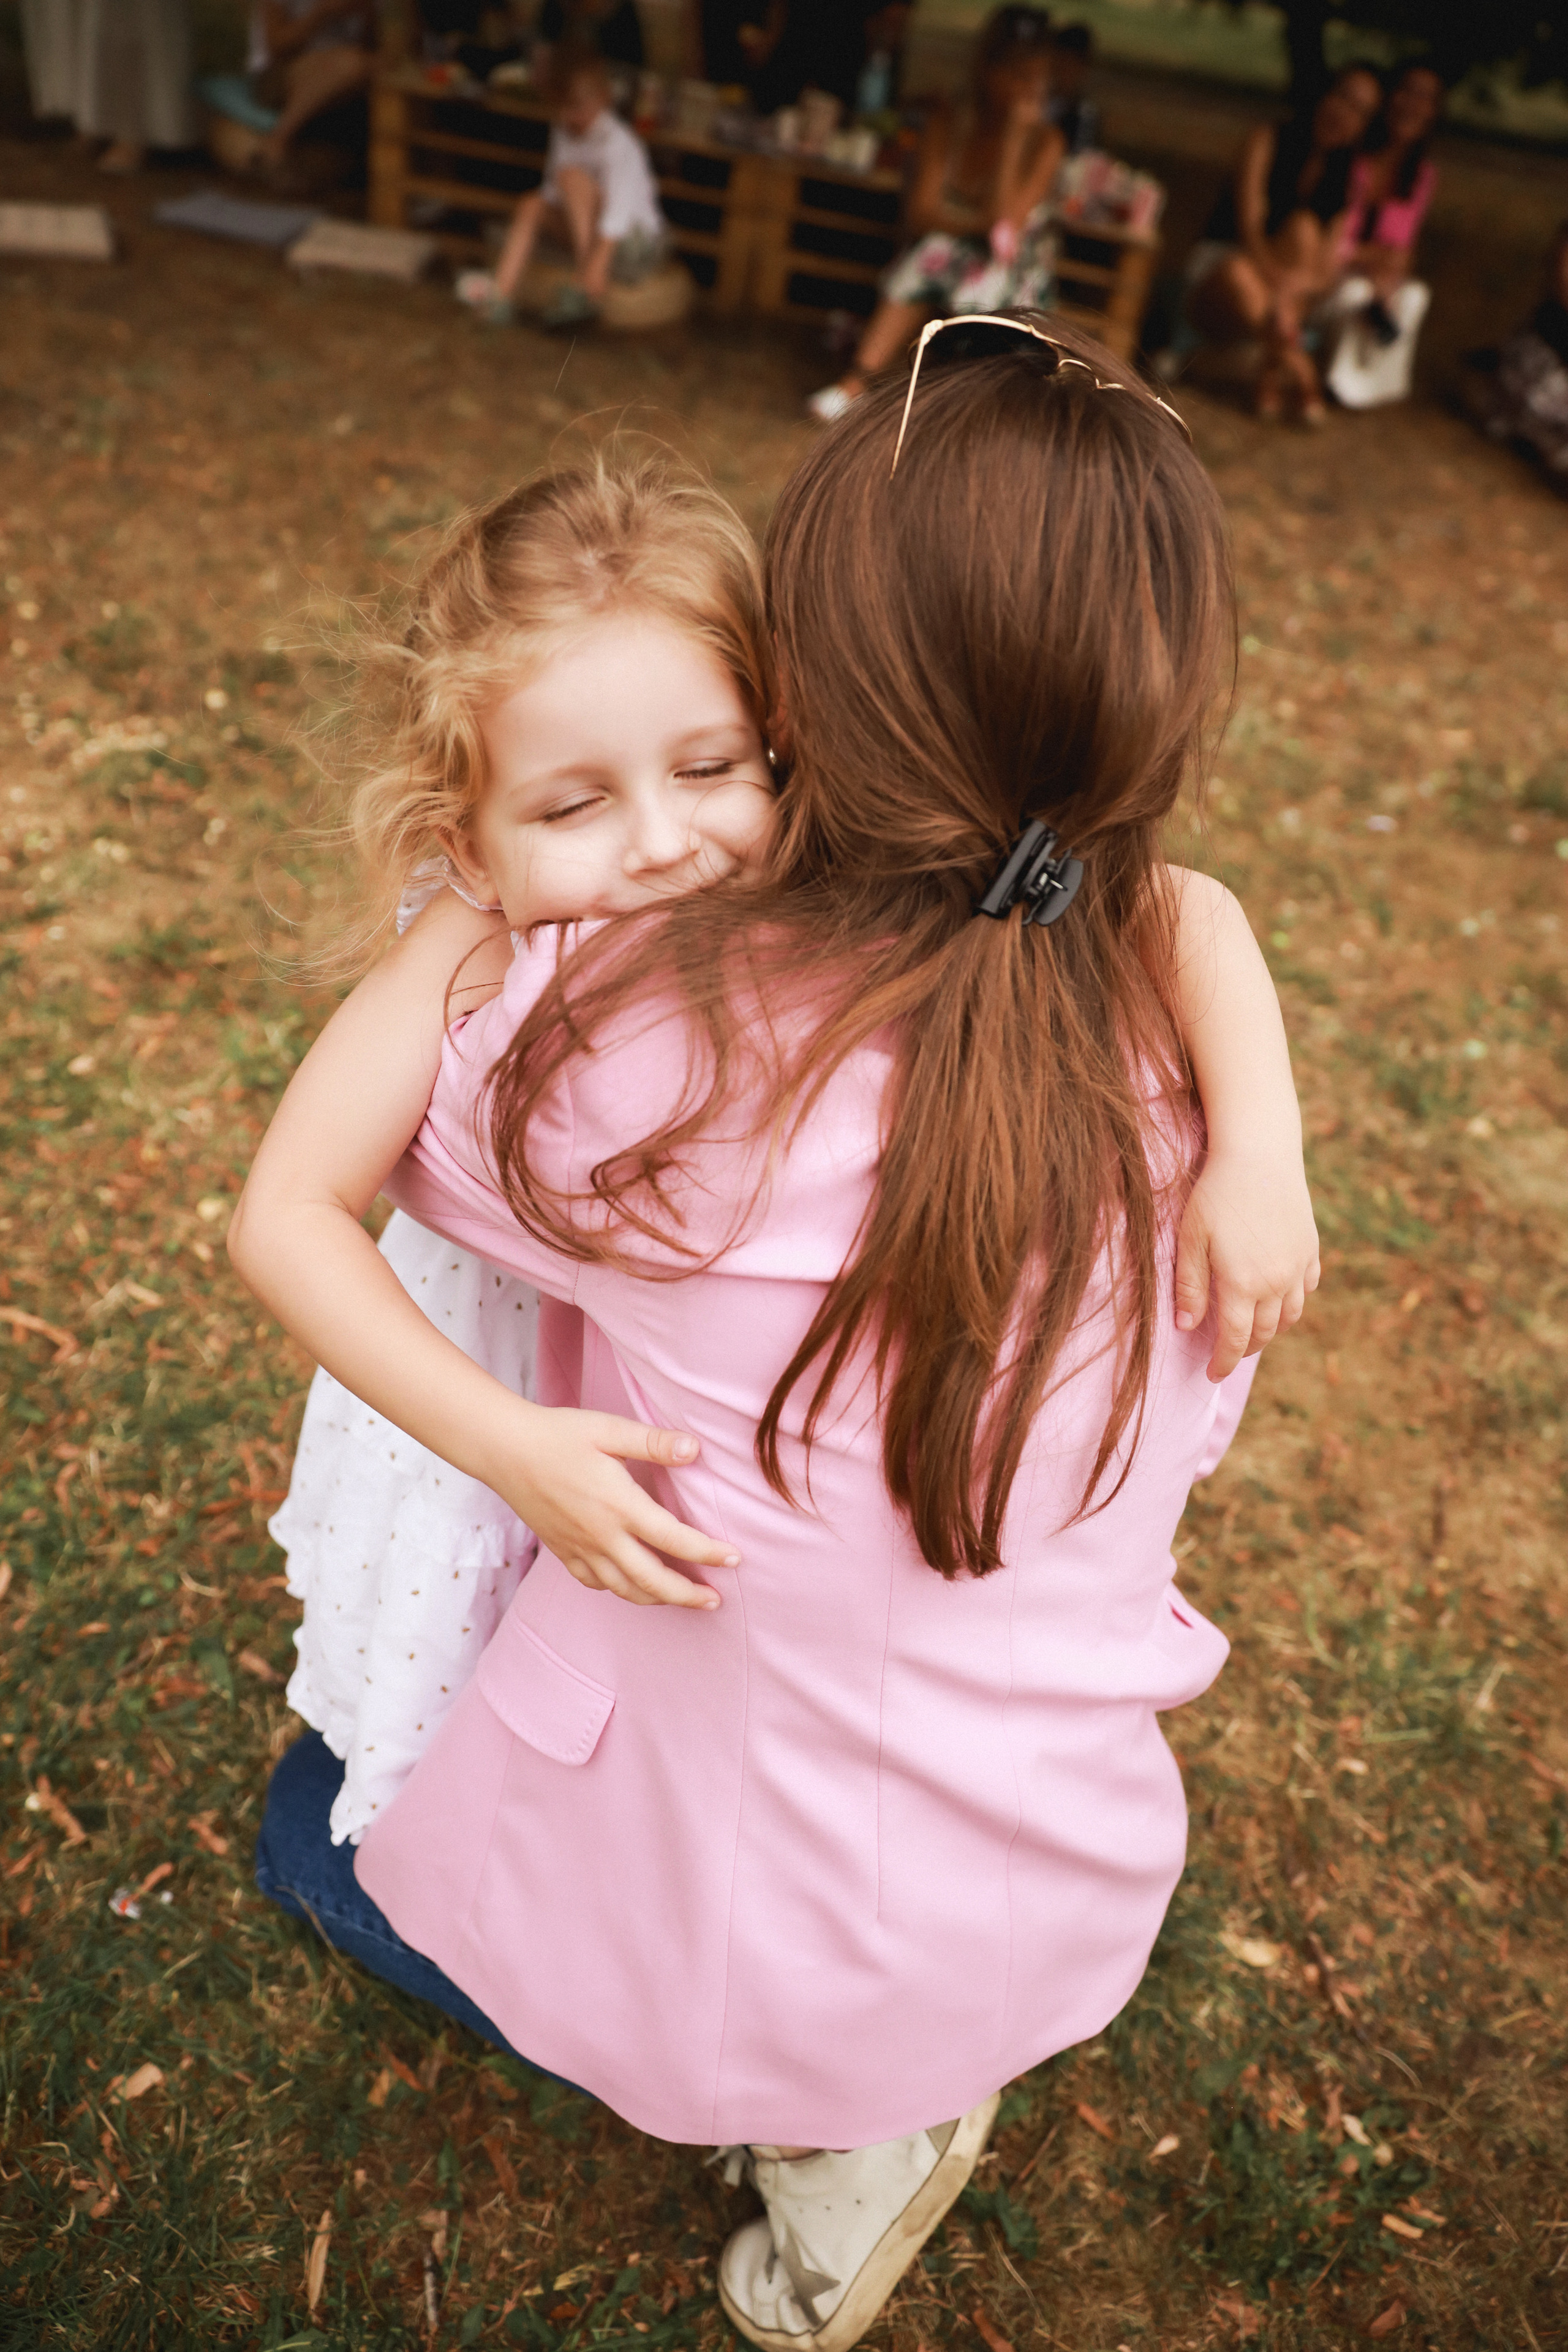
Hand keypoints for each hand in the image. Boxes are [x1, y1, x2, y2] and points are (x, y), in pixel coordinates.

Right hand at [492, 1406, 738, 1608]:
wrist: (504, 1449)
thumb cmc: (558, 1434)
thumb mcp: (610, 1429)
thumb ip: (654, 1442)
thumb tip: (695, 1449)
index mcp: (619, 1505)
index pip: (673, 1539)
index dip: (708, 1552)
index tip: (735, 1559)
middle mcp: (601, 1535)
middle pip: (652, 1581)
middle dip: (687, 1595)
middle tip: (716, 1601)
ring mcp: (579, 1547)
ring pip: (623, 1589)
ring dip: (657, 1599)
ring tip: (682, 1599)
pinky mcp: (562, 1551)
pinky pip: (594, 1583)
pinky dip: (618, 1590)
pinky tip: (631, 1585)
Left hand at [1173, 1150, 1320, 1382]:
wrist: (1260, 1153)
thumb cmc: (1216, 1193)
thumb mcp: (1191, 1238)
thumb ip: (1190, 1285)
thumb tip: (1188, 1327)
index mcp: (1243, 1284)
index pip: (1235, 1340)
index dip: (1224, 1362)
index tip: (1212, 1374)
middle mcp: (1276, 1282)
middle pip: (1264, 1333)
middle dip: (1246, 1349)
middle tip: (1229, 1353)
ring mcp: (1298, 1266)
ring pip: (1290, 1315)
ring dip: (1271, 1329)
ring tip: (1253, 1330)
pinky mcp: (1311, 1248)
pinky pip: (1307, 1288)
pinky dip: (1293, 1300)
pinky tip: (1279, 1296)